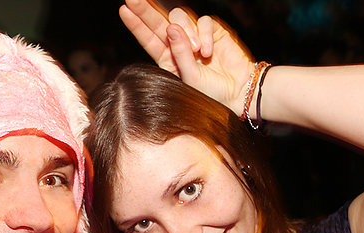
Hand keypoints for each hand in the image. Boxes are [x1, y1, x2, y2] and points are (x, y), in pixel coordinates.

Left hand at [119, 0, 254, 114]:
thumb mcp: (190, 78)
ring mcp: (195, 35)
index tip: (124, 9)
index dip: (136, 24)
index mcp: (167, 59)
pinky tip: (208, 52)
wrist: (239, 92)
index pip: (148, 38)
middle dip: (146, 9)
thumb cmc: (212, 92)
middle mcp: (178, 44)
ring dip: (188, 31)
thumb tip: (171, 27)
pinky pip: (204, 21)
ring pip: (180, 18)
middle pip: (158, 21)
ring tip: (198, 51)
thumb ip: (180, 54)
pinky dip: (206, 34)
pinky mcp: (212, 30)